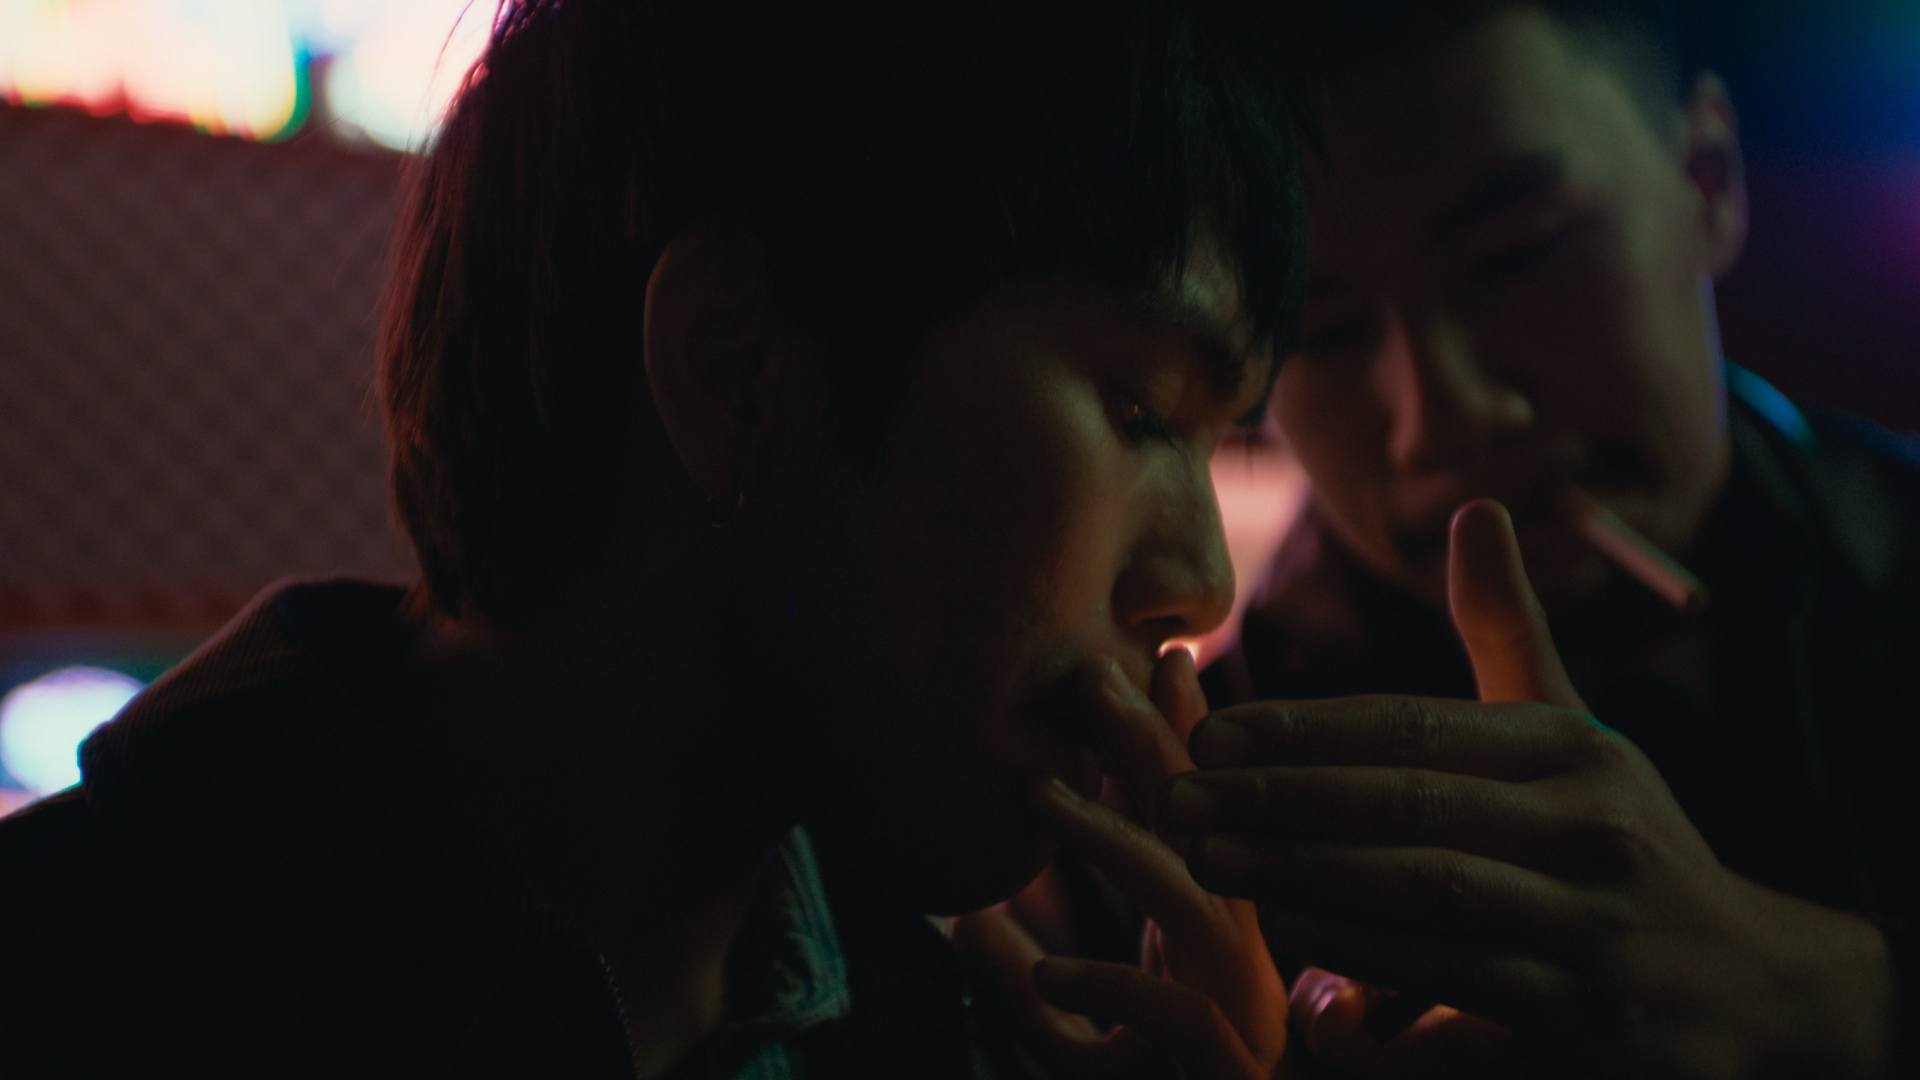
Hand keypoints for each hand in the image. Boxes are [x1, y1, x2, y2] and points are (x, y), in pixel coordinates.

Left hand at [956, 648, 1288, 1078]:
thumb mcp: (1071, 1043)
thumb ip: (1028, 979)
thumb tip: (959, 915)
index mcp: (1219, 940)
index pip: (1209, 817)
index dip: (1184, 736)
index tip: (1158, 655)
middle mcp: (1244, 962)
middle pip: (1210, 832)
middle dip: (1153, 744)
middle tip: (1089, 672)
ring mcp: (1242, 1015)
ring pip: (1192, 904)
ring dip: (1116, 841)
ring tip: (1036, 796)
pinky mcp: (1224, 1070)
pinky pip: (1169, 1018)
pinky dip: (1103, 987)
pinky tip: (1042, 968)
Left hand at [1159, 500, 1895, 1078]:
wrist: (1746, 982)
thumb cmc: (1620, 838)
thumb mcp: (1577, 731)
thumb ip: (1511, 630)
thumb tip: (1476, 507)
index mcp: (1571, 751)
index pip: (1414, 728)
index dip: (1303, 728)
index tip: (1206, 730)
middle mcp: (1588, 825)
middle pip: (1406, 806)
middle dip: (1279, 799)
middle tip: (1174, 798)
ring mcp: (1591, 920)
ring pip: (1422, 891)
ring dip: (1301, 874)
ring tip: (1206, 857)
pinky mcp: (1584, 1009)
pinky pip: (1451, 977)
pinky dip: (1364, 956)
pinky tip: (1284, 936)